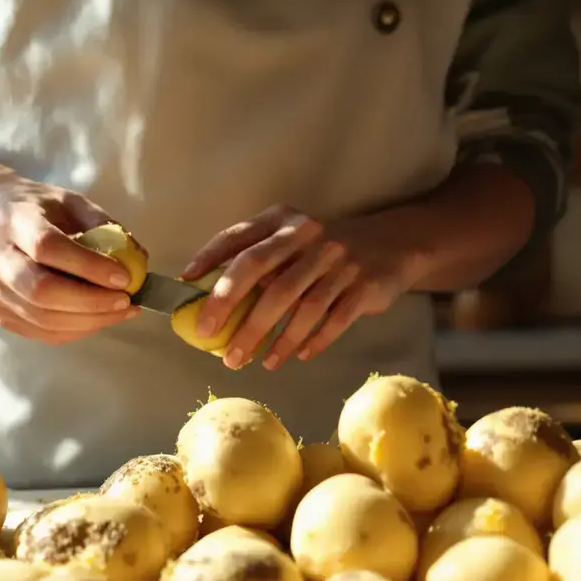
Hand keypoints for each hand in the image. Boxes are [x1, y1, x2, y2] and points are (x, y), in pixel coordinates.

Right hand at [0, 174, 140, 343]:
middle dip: (90, 301)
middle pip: (40, 290)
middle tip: (125, 301)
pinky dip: (76, 330)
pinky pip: (41, 332)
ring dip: (89, 321)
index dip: (88, 266)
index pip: (47, 248)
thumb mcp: (72, 202)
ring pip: (42, 318)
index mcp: (14, 221)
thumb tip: (138, 261)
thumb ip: (104, 226)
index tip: (123, 277)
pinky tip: (99, 319)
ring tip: (121, 311)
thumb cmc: (40, 209)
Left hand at [181, 204, 417, 369]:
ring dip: (271, 336)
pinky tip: (294, 357)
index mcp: (283, 221)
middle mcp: (308, 235)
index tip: (187, 283)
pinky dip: (312, 340)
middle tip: (211, 335)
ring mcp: (339, 260)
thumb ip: (258, 259)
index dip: (210, 258)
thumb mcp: (292, 239)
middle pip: (261, 270)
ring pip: (297, 303)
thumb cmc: (325, 250)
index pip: (239, 237)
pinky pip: (334, 319)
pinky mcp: (364, 285)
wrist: (393, 243)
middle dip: (231, 305)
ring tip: (250, 360)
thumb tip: (210, 300)